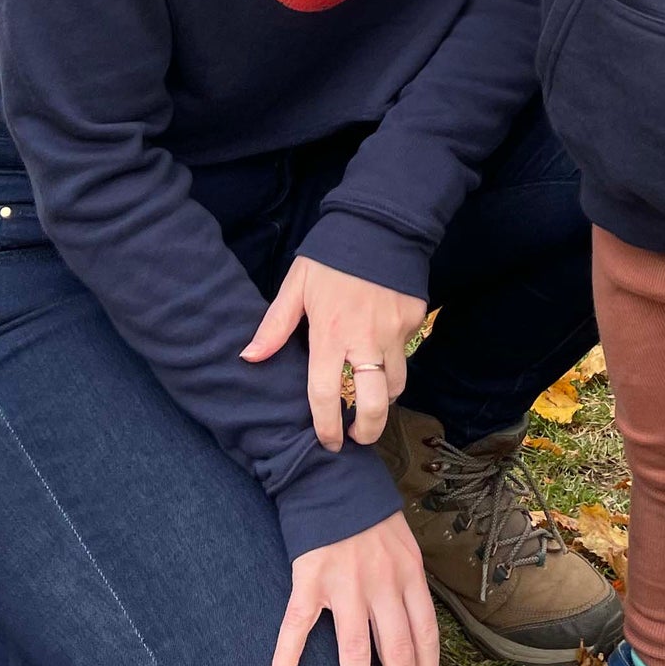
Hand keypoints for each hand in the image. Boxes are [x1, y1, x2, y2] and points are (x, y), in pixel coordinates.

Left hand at [243, 255, 426, 450]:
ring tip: (369, 396)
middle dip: (367, 429)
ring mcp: (395, 331)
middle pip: (374, 403)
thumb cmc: (332, 255)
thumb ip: (276, 325)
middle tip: (357, 436)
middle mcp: (366, 339)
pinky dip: (394, 359)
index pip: (325, 394)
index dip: (325, 426)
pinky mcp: (415, 320)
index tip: (328, 442)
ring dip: (383, 396)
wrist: (380, 223)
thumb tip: (250, 357)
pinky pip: (406, 352)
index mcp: (331, 333)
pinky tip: (381, 350)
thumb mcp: (297, 284)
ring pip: (396, 384)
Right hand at [270, 512, 438, 665]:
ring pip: (355, 652)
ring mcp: (345, 582)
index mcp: (409, 575)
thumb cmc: (369, 513)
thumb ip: (407, 585)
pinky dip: (286, 658)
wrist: (332, 473)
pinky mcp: (309, 578)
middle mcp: (381, 583)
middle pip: (397, 654)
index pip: (426, 638)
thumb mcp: (402, 544)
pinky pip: (297, 625)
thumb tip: (416, 632)